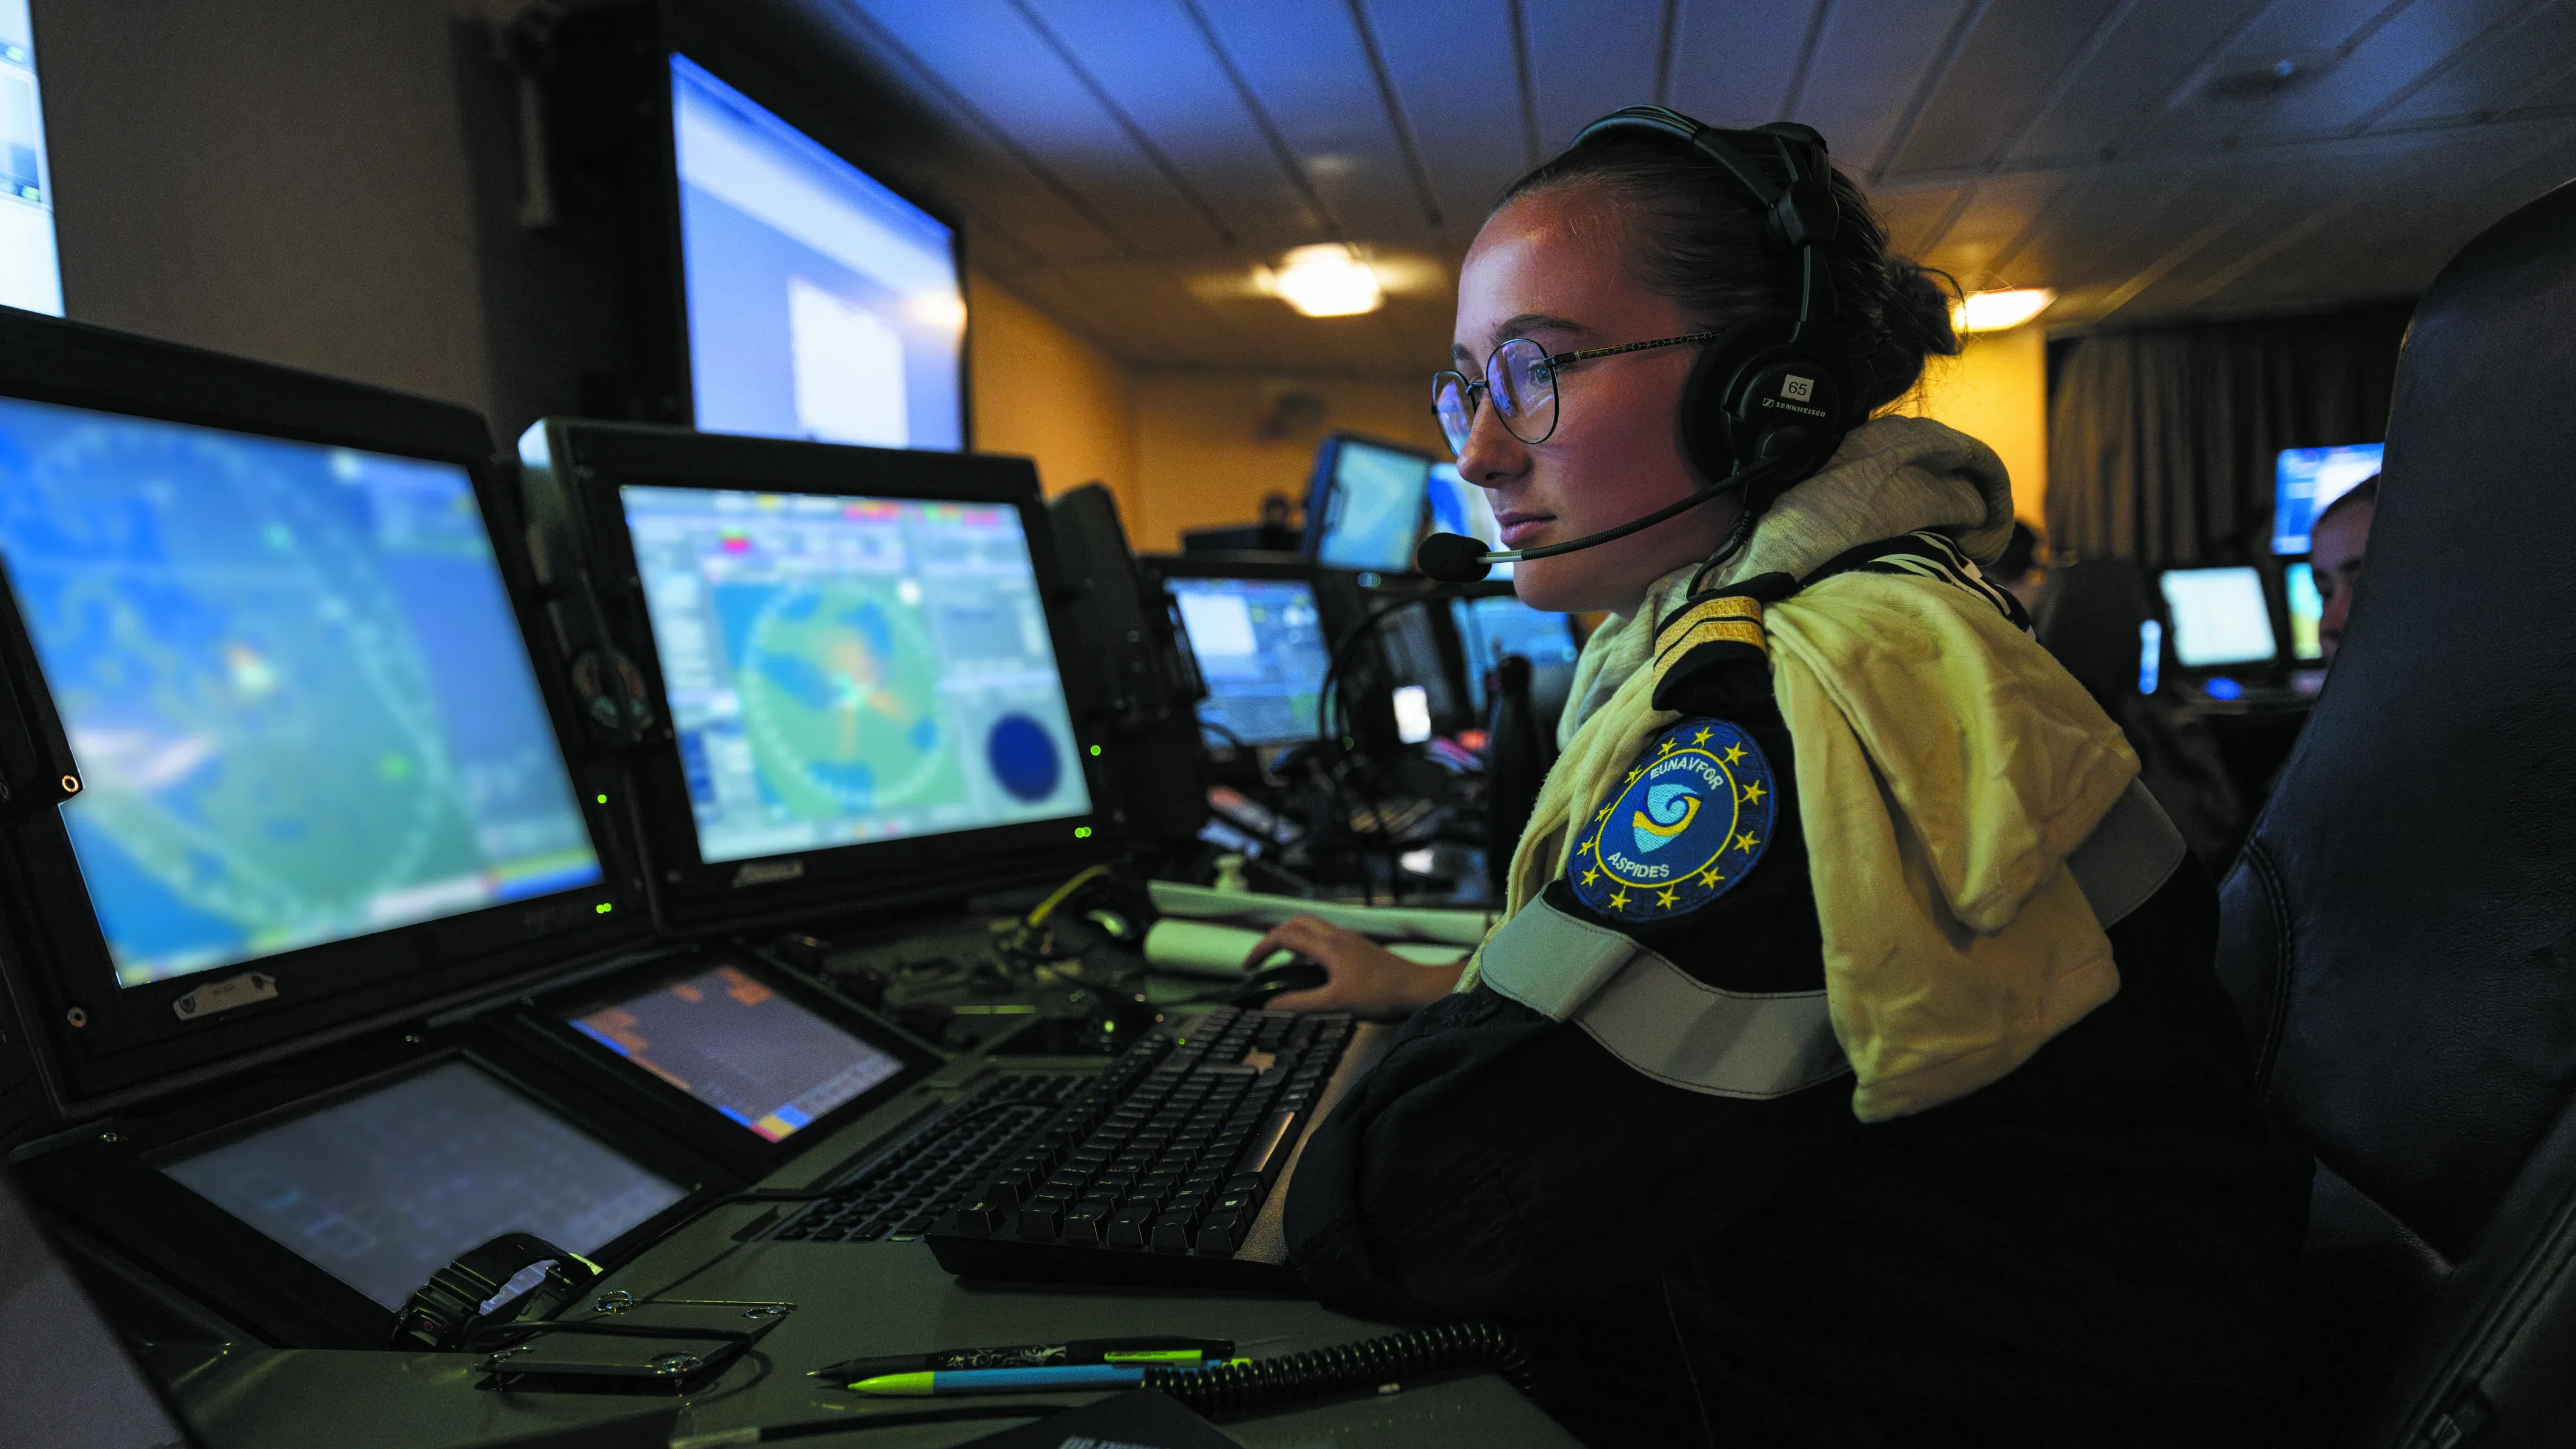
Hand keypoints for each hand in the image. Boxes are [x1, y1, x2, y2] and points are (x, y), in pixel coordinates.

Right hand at [1240, 915, 1464, 1020]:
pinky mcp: (1359, 948)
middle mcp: (1337, 936)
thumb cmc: (1381, 994)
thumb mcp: (1335, 1003)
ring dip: (1293, 940)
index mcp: (1328, 946)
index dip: (1261, 949)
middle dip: (1273, 938)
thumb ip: (1301, 1003)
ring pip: (1312, 928)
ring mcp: (1350, 940)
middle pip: (1295, 923)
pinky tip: (1315, 971)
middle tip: (1263, 960)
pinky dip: (1311, 948)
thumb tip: (1270, 1006)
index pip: (1283, 936)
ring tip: (1285, 966)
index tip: (1248, 967)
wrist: (1417, 988)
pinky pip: (1327, 938)